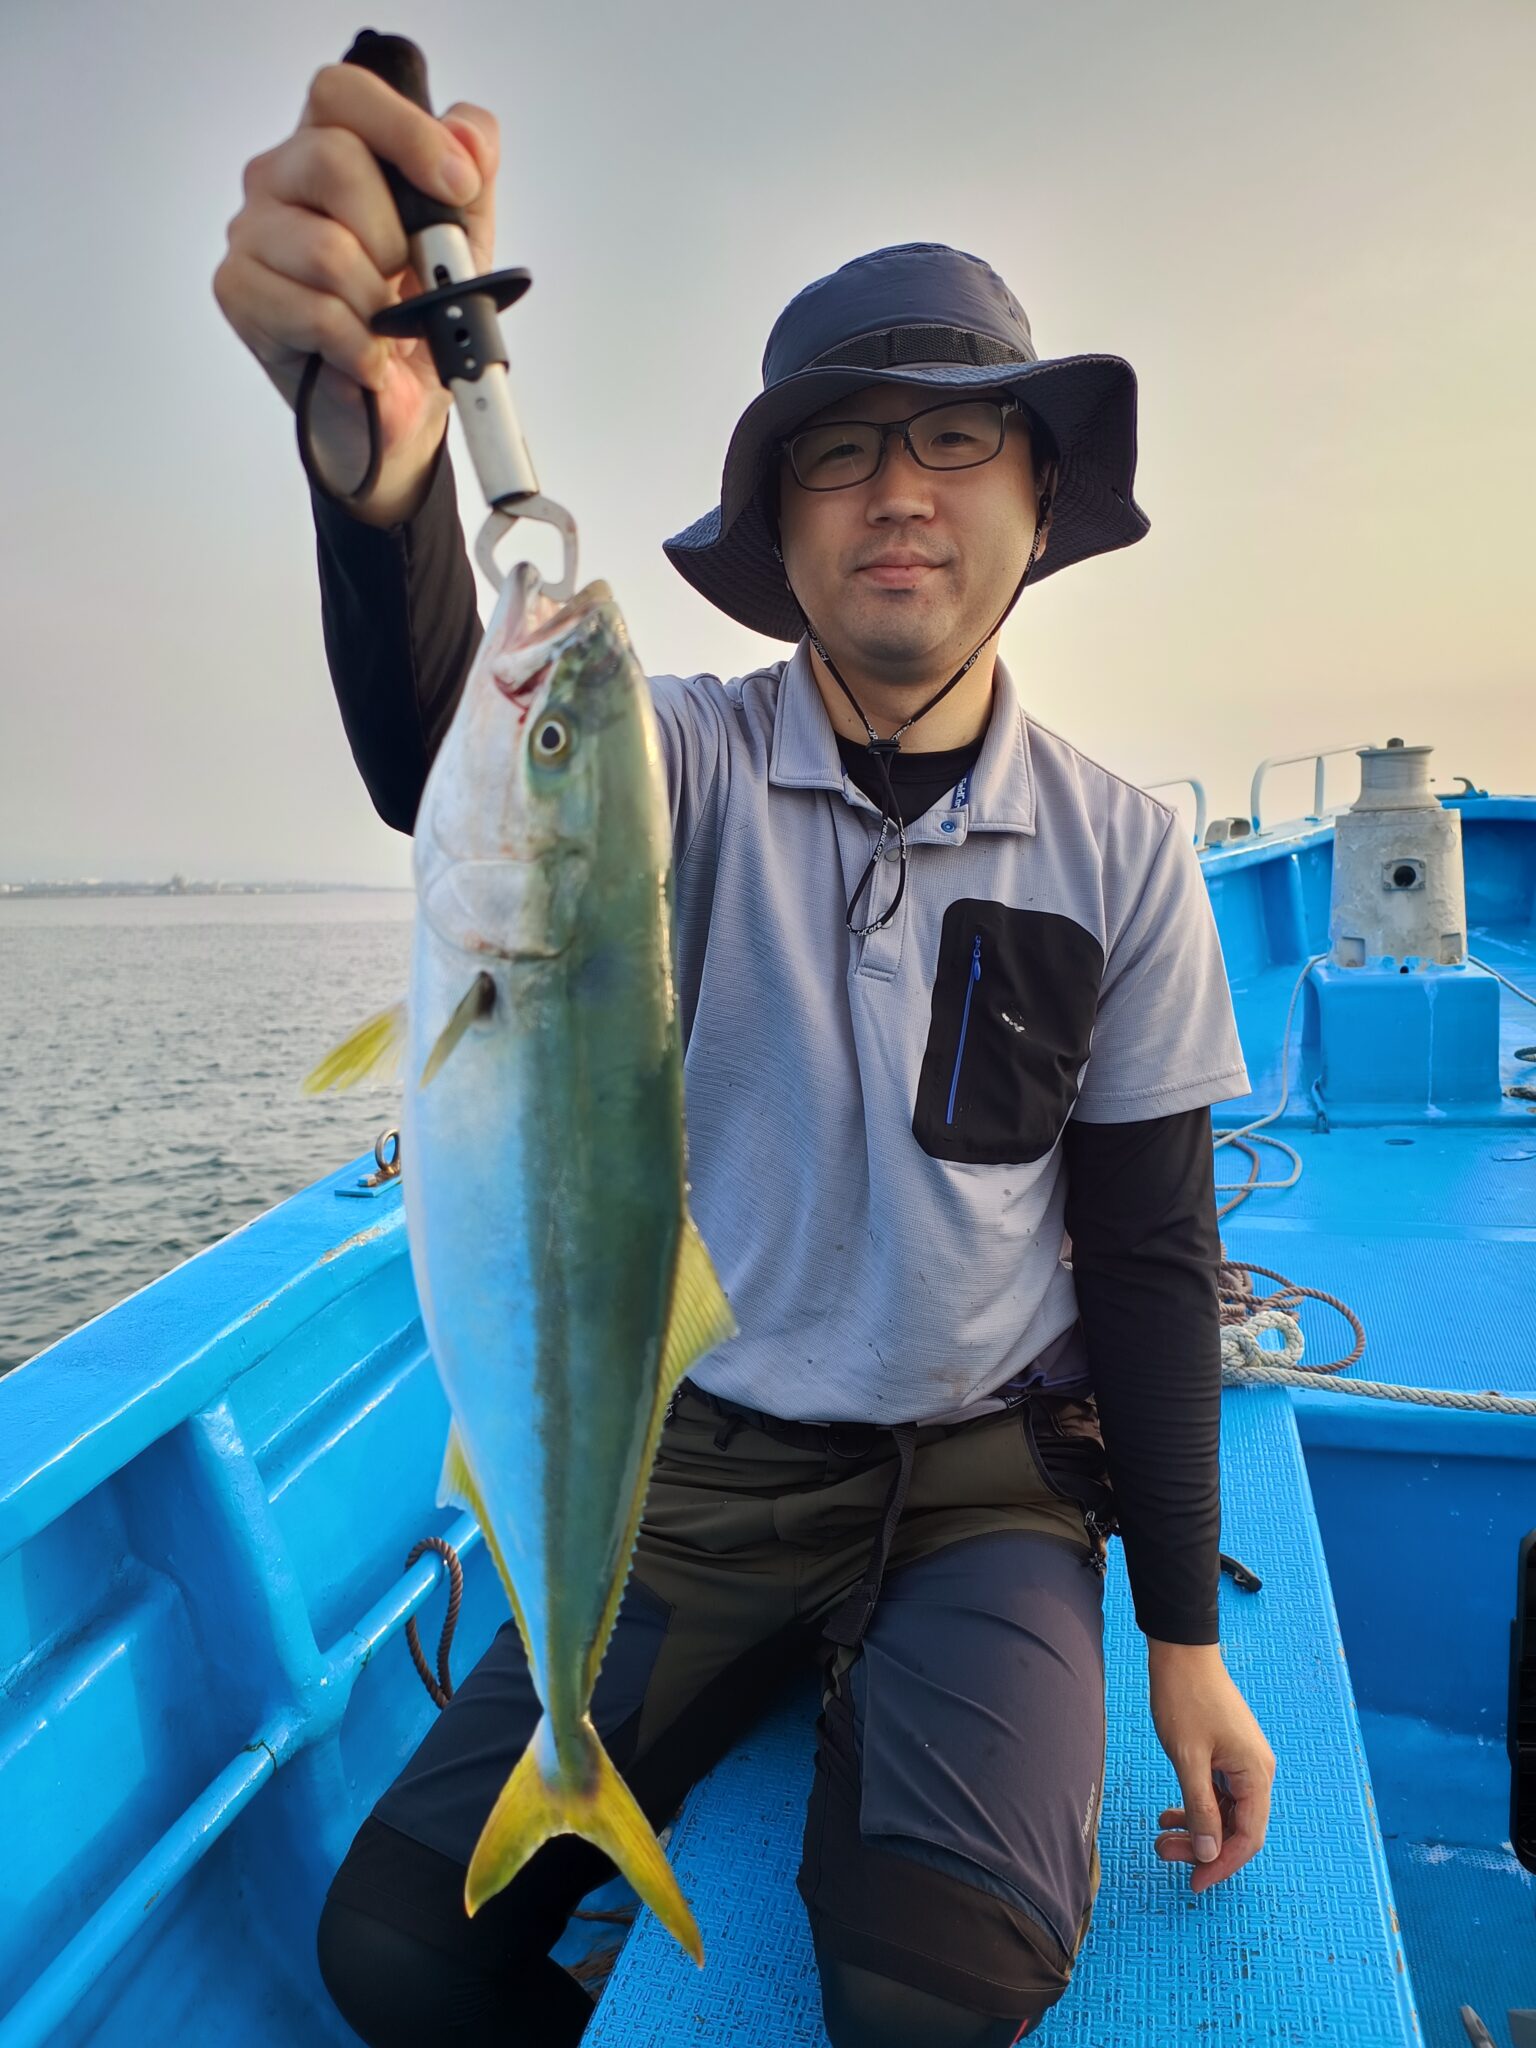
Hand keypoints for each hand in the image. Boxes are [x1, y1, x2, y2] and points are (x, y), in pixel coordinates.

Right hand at [213, 61, 500, 523]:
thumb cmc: (420, 320)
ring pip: (327, 247)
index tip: (456, 186)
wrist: (399, 412)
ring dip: (378, 304)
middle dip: (394, 236)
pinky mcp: (239, 293)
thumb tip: (466, 140)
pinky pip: (316, 311)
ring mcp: (252, 234)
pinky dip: (359, 346)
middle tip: (408, 281)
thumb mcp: (464, 241)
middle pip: (334, 161)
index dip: (404, 131)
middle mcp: (279, 178)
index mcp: (329, 146)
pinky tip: (365, 359)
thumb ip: (472, 173)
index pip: (343, 93)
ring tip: (384, 329)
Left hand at [1145, 1639, 1274, 1894]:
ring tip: (1160, 1837)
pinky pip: (1216, 1794)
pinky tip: (1168, 1814)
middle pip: (1236, 1828)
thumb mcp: (1188, 1759)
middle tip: (1164, 1853)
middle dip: (1202, 1847)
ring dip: (1195, 1828)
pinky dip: (1194, 1806)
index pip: (1248, 1838)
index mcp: (1255, 1774)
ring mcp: (1242, 1762)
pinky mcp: (1226, 1755)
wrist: (1181, 1652)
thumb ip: (1200, 1808)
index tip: (1194, 1882)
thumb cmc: (1185, 1698)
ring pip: (1223, 1813)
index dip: (1222, 1864)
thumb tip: (1209, 1853)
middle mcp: (1256, 1771)